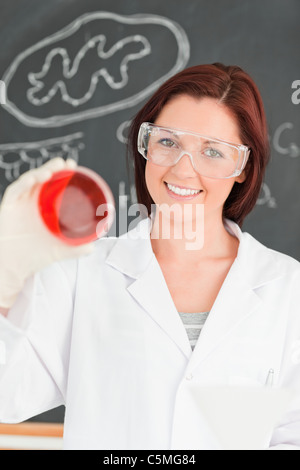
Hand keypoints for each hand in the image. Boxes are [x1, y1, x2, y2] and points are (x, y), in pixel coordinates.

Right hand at [0, 158, 93, 307]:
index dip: (62, 174)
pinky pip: (14, 191)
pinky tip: (34, 179)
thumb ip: (75, 249)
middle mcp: (31, 202)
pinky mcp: (8, 207)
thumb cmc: (33, 256)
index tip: (73, 167)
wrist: (13, 268)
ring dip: (40, 172)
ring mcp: (19, 203)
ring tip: (52, 170)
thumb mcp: (58, 250)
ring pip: (29, 181)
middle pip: (42, 178)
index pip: (52, 185)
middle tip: (66, 164)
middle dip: (54, 168)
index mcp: (43, 207)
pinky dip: (24, 183)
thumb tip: (92, 247)